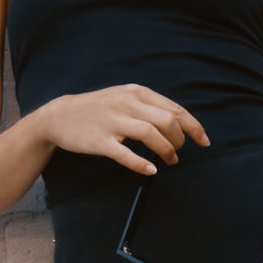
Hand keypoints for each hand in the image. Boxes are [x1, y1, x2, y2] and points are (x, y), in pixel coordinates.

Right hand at [40, 84, 209, 175]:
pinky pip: (125, 153)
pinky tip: (151, 170)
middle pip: (167, 122)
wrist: (59, 116)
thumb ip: (148, 105)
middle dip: (180, 141)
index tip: (204, 142)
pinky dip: (141, 163)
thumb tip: (177, 122)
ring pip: (151, 135)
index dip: (194, 127)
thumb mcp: (123, 97)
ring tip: (169, 160)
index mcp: (137, 93)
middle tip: (178, 153)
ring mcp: (113, 122)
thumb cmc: (96, 109)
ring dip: (167, 151)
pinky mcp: (100, 140)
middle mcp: (127, 104)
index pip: (175, 110)